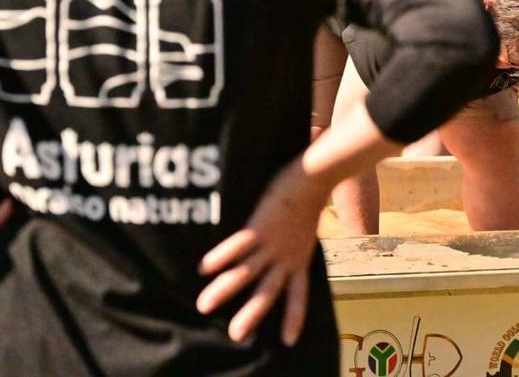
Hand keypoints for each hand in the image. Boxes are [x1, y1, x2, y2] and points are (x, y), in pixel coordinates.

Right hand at [197, 162, 330, 343]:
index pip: (299, 295)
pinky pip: (238, 246)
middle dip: (251, 315)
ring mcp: (272, 243)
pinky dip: (221, 257)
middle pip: (268, 293)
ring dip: (223, 290)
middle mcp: (286, 256)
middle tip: (236, 336)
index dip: (293, 317)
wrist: (314, 176)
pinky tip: (204, 267)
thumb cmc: (310, 197)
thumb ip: (293, 243)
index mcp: (300, 259)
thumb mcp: (305, 229)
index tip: (288, 341)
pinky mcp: (260, 226)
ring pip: (246, 273)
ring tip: (203, 305)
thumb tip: (280, 248)